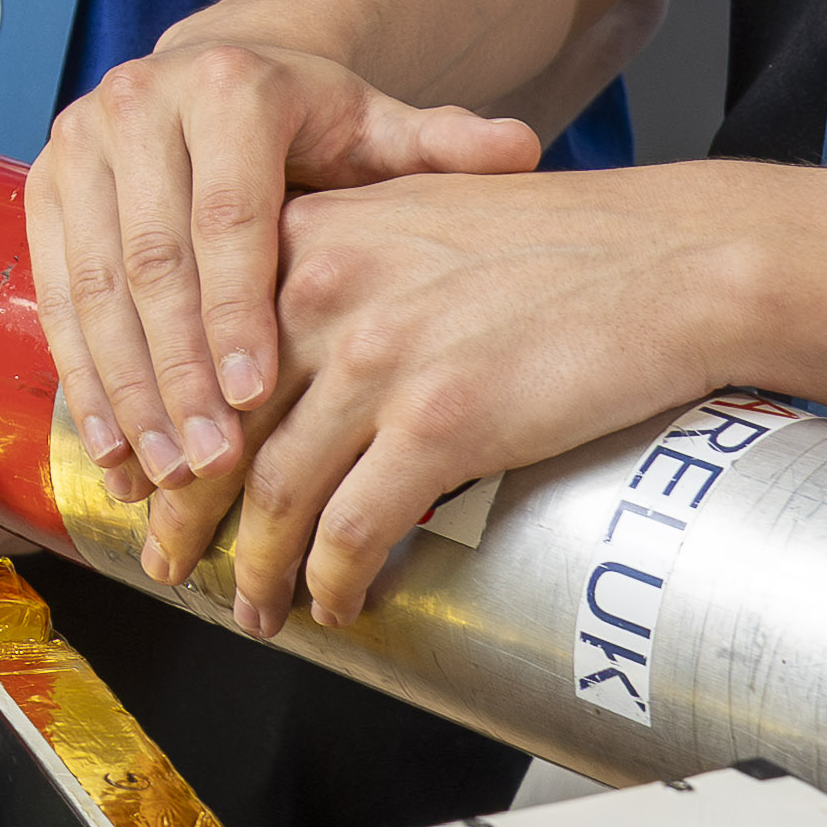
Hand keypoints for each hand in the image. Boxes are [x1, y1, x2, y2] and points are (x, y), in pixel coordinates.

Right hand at [24, 34, 537, 496]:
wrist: (212, 73)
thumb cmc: (310, 121)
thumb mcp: (375, 125)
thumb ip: (440, 147)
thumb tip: (520, 150)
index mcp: (227, 88)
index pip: (227, 216)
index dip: (234, 312)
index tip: (256, 398)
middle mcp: (139, 104)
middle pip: (150, 259)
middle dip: (176, 374)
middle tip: (208, 466)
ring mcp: (78, 143)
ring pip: (92, 286)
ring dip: (124, 390)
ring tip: (161, 476)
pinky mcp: (42, 185)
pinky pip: (53, 294)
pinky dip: (82, 377)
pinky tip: (112, 448)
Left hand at [152, 160, 762, 634]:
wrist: (674, 256)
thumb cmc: (559, 243)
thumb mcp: (416, 217)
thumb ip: (338, 269)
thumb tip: (284, 353)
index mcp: (307, 238)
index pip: (201, 349)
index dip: (168, 428)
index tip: (153, 479)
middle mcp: (322, 293)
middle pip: (216, 428)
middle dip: (185, 512)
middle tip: (169, 561)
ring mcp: (377, 361)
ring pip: (276, 493)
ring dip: (257, 569)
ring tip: (253, 608)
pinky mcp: (440, 424)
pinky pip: (356, 530)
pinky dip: (335, 582)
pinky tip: (338, 604)